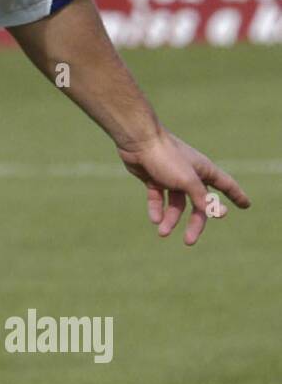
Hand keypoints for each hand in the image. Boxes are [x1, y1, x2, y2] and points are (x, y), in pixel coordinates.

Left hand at [116, 129, 250, 245]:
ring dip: (170, 219)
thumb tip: (218, 213)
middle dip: (195, 222)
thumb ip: (202, 198)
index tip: (246, 205)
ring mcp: (171, 177)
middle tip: (189, 241)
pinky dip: (157, 209)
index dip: (236, 195)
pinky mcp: (154, 178)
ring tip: (162, 232)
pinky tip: (154, 219)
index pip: (226, 185)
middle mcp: (190, 174)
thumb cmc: (166, 158)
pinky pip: (158, 198)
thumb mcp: (188, 181)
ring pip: (176, 204)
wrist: (138, 142)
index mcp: (204, 170)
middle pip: (198, 204)